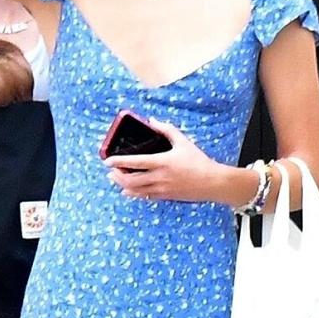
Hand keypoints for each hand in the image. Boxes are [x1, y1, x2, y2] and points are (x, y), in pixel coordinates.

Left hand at [104, 120, 219, 202]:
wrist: (211, 182)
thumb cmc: (198, 161)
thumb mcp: (183, 142)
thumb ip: (166, 130)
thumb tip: (152, 120)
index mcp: (163, 162)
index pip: (135, 162)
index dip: (118, 162)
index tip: (107, 160)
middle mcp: (159, 177)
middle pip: (130, 180)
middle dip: (117, 176)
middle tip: (111, 170)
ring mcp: (161, 189)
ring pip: (135, 190)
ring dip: (122, 185)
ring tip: (115, 179)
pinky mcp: (164, 196)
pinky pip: (144, 196)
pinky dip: (133, 193)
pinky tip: (128, 190)